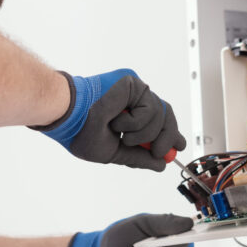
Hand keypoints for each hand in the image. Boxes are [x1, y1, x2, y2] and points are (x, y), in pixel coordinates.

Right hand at [33, 69, 185, 170]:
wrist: (67, 118)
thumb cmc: (80, 133)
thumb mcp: (114, 152)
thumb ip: (138, 157)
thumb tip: (160, 165)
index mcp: (129, 113)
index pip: (158, 120)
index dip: (171, 134)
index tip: (179, 147)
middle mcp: (133, 99)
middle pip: (166, 115)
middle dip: (167, 137)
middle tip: (158, 151)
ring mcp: (134, 90)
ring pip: (160, 113)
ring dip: (143, 133)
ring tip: (123, 135)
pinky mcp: (132, 82)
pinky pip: (150, 106)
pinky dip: (136, 122)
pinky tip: (118, 122)